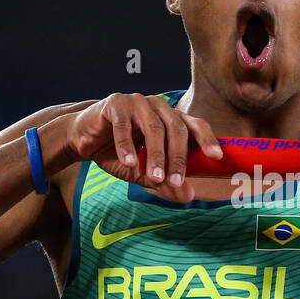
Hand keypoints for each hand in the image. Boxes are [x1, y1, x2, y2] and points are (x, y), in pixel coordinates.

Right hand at [65, 93, 222, 202]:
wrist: (83, 140)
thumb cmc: (117, 153)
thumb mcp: (141, 172)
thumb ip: (163, 183)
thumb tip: (188, 196)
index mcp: (170, 118)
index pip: (195, 125)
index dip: (207, 139)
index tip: (216, 157)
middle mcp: (158, 107)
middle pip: (176, 128)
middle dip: (178, 158)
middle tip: (176, 182)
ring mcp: (138, 101)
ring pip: (154, 127)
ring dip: (155, 154)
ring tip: (154, 177)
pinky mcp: (115, 103)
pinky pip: (124, 124)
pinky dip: (127, 145)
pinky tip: (128, 162)